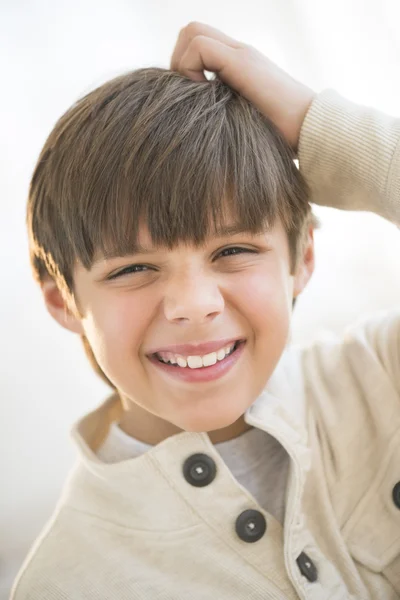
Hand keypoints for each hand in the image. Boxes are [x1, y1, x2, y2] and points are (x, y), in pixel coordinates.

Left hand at [170, 22, 315, 152]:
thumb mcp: (245, 122)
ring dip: (183, 63)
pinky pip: (200, 47)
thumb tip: (201, 128)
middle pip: (192, 31)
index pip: (199, 44)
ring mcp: (241, 54)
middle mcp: (240, 53)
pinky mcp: (242, 62)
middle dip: (179, 61)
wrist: (310, 131)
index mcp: (240, 64)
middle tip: (188, 95)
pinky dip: (190, 69)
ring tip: (195, 95)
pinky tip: (204, 95)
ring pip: (192, 32)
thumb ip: (226, 112)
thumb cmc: (281, 138)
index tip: (191, 99)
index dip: (185, 66)